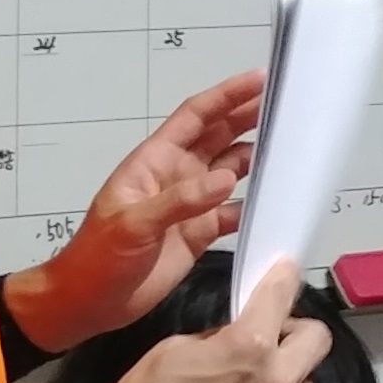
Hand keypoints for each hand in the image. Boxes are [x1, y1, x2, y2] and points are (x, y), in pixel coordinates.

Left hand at [19, 72, 262, 344]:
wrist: (89, 302)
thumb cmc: (99, 256)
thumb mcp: (133, 224)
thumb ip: (180, 200)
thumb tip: (229, 179)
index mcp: (156, 161)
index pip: (195, 117)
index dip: (226, 96)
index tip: (259, 79)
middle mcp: (178, 175)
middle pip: (220, 136)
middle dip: (250, 118)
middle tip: (289, 105)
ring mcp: (191, 204)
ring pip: (232, 170)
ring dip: (258, 157)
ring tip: (293, 146)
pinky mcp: (201, 233)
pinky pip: (235, 211)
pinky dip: (256, 206)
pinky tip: (278, 202)